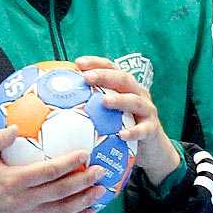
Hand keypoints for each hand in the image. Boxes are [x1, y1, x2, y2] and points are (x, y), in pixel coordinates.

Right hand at [0, 125, 106, 212]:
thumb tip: (16, 127)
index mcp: (12, 181)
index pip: (46, 172)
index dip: (67, 164)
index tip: (84, 154)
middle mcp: (22, 201)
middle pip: (59, 192)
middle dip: (83, 182)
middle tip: (100, 170)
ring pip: (62, 211)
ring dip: (84, 201)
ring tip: (102, 190)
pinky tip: (91, 212)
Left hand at [75, 55, 181, 186]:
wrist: (153, 149)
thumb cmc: (125, 128)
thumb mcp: (110, 115)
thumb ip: (91, 106)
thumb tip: (59, 101)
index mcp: (126, 87)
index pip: (112, 68)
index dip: (96, 63)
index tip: (78, 63)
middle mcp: (138, 94)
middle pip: (123, 79)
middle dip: (105, 76)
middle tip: (87, 77)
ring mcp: (147, 111)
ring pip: (135, 101)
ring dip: (120, 100)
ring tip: (104, 101)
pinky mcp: (152, 129)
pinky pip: (143, 130)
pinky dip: (133, 132)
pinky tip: (121, 136)